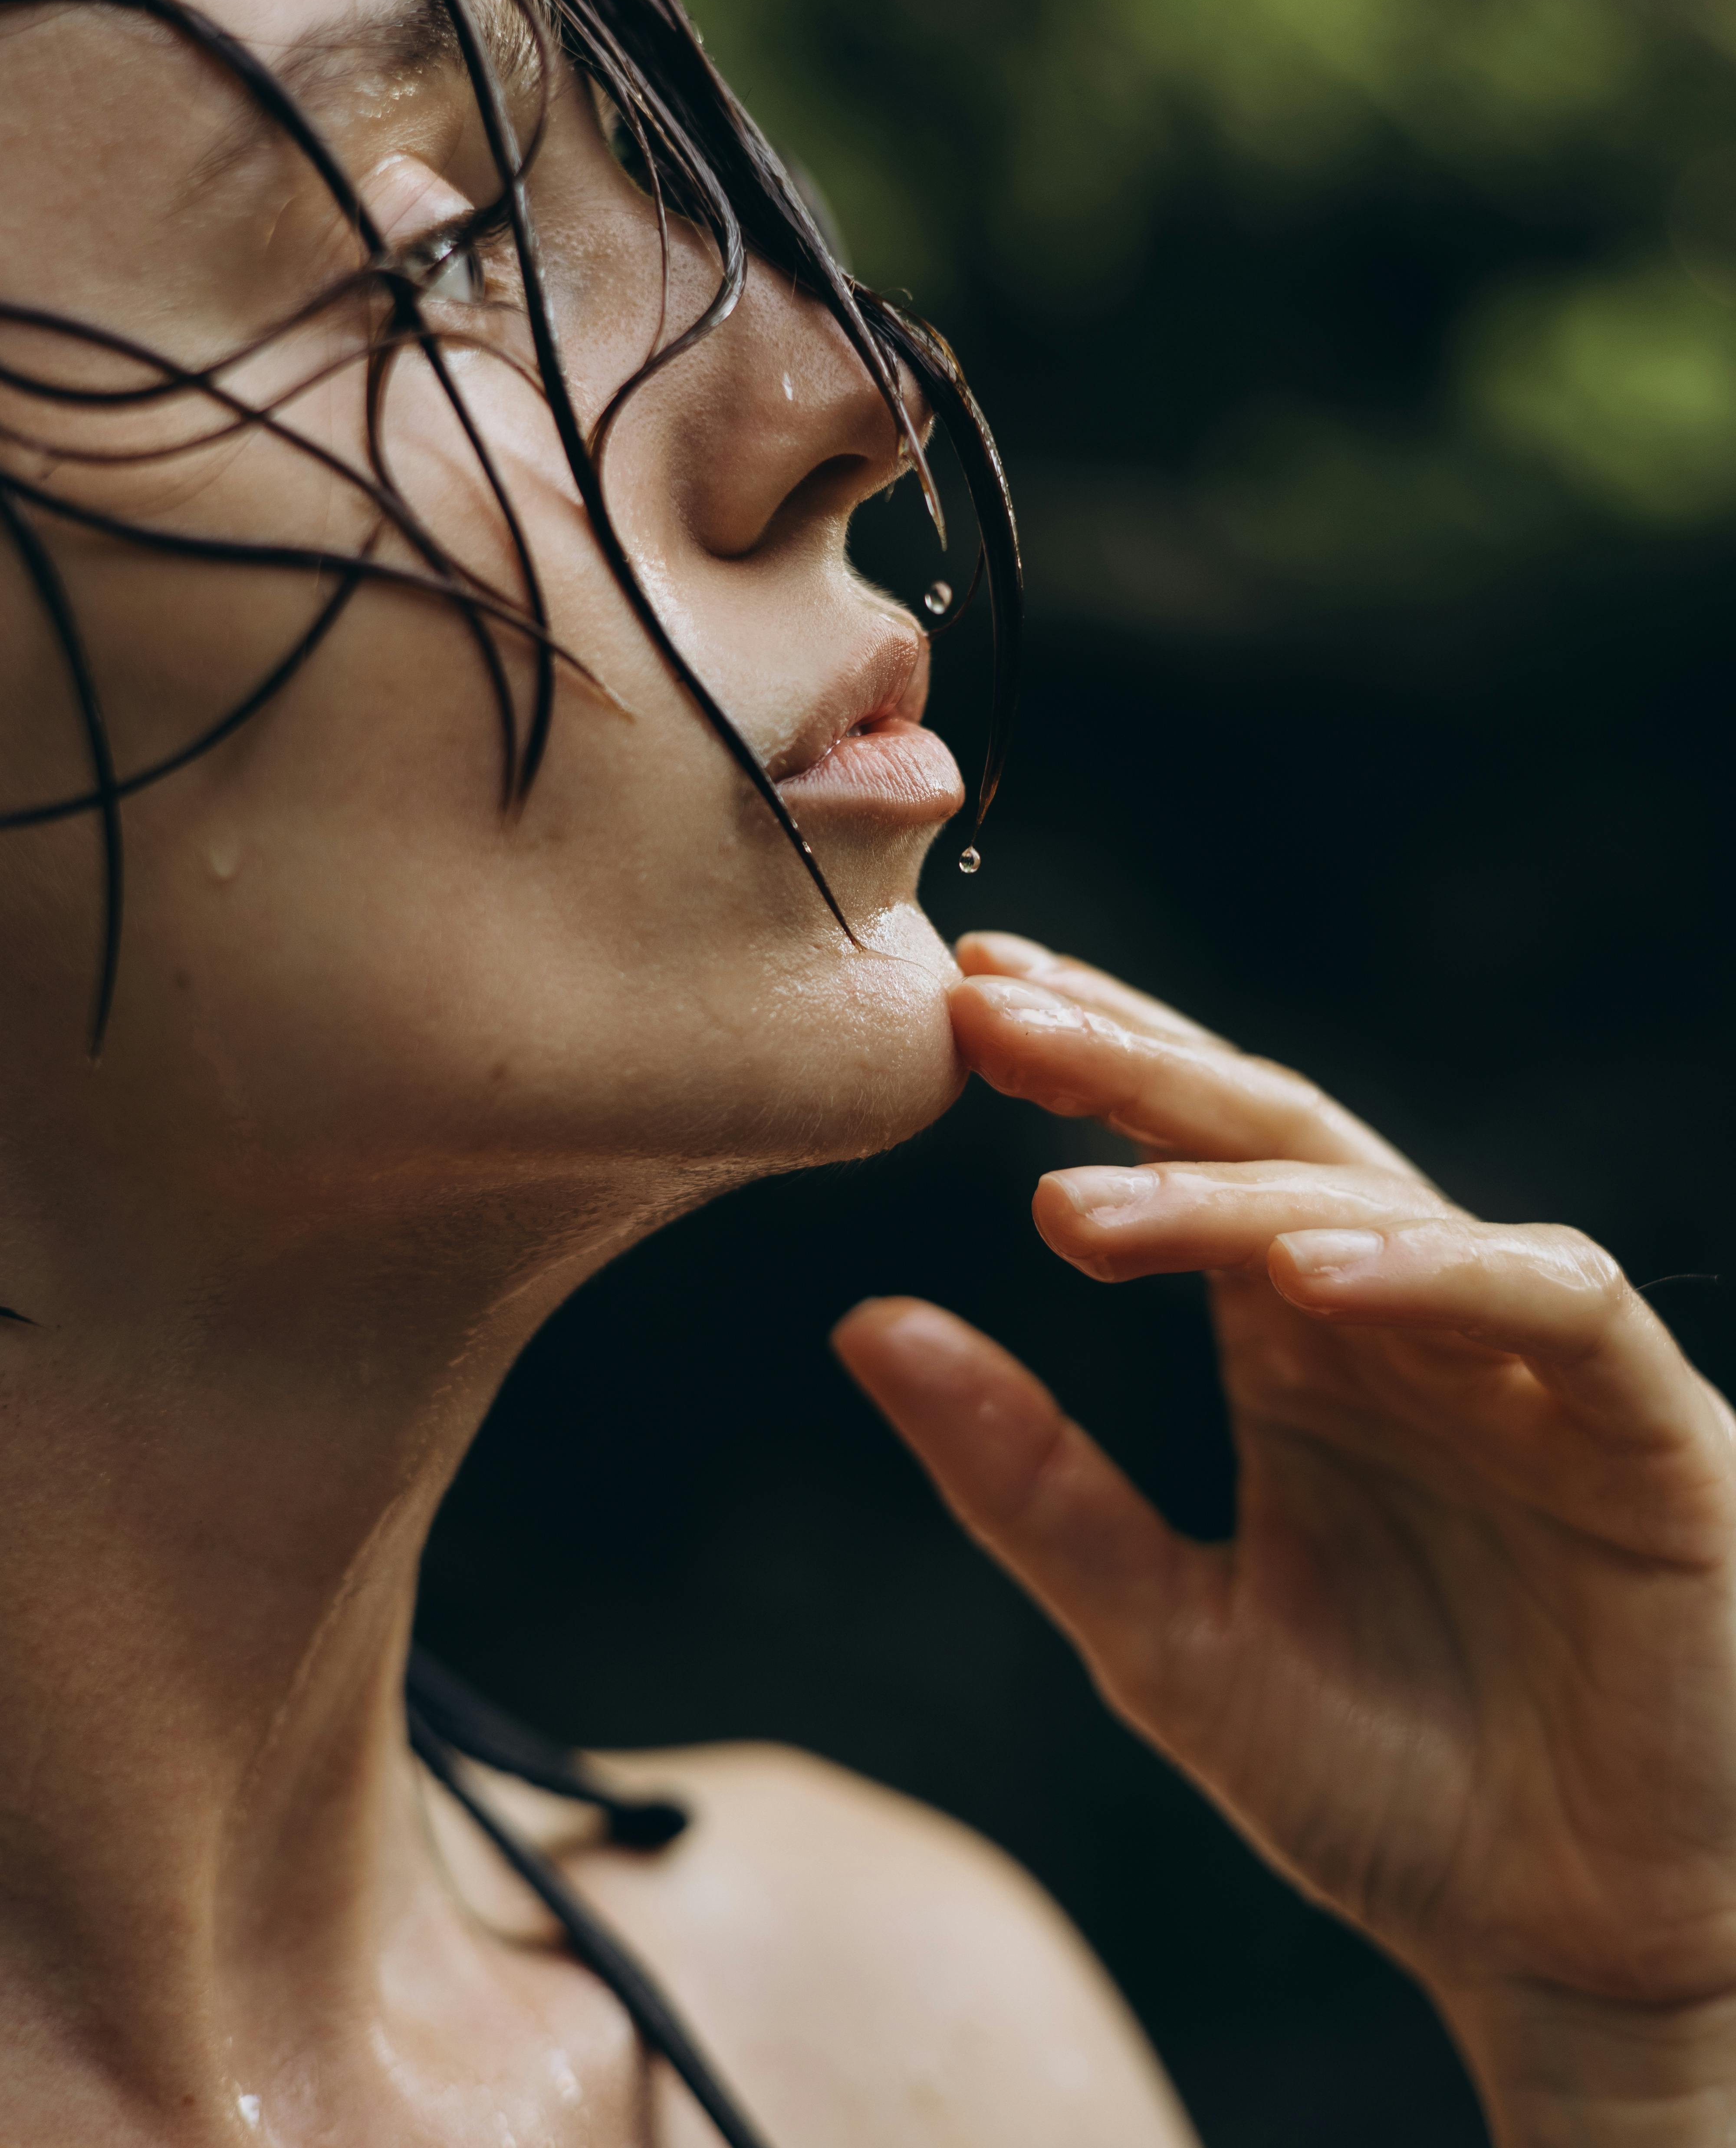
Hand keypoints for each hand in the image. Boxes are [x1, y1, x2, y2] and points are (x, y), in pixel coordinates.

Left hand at [834, 933, 1735, 2144]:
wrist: (1565, 1942)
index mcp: (1297, 1344)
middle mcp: (1405, 1318)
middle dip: (1128, 1064)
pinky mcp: (1645, 1427)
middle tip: (991, 1006)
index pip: (1185, 1159)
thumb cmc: (1379, 1787)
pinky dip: (1435, 1271)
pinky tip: (1306, 1273)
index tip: (962, 1002)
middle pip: (1264, 1137)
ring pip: (1381, 1202)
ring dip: (1225, 1188)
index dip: (1087, 1067)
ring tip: (1070, 1203)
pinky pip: (1550, 1301)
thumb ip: (1028, 1484)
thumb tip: (860, 1323)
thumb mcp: (1165, 1636)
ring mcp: (1528, 1361)